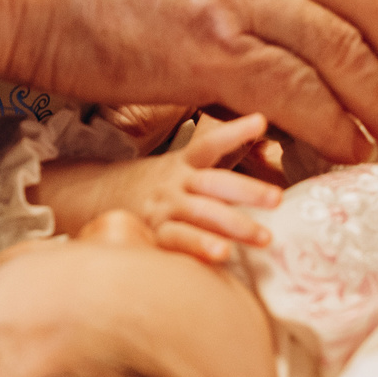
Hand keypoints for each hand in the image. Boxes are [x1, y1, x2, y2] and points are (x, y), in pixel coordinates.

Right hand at [34, 114, 281, 265]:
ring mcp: (164, 209)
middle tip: (277, 198)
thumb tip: (264, 139)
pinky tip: (223, 255)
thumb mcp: (182, 167)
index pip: (209, 144)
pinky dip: (200, 247)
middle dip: (247, 191)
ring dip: (234, 226)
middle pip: (213, 183)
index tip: (261, 121)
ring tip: (263, 238)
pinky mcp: (155, 235)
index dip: (233, 132)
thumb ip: (218, 160)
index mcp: (183, 164)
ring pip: (201, 214)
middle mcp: (175, 184)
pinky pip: (179, 240)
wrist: (99, 199)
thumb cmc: (159, 186)